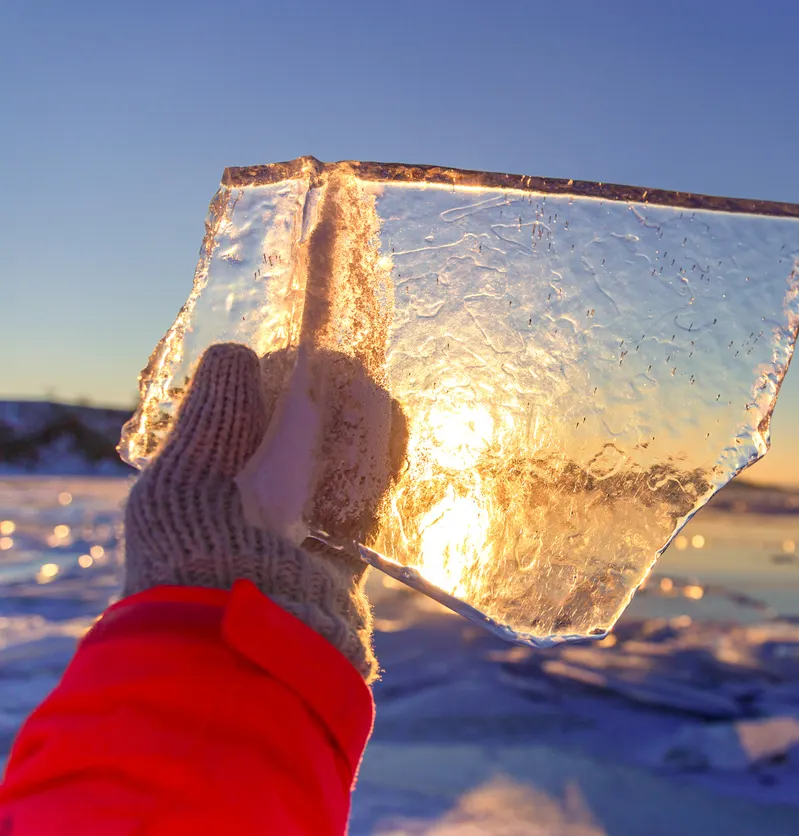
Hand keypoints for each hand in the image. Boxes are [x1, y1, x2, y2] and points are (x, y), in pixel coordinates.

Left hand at [124, 343, 405, 680]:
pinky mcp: (338, 567)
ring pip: (332, 474)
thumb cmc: (195, 552)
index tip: (301, 354)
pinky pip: (363, 509)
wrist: (239, 642)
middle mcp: (246, 518)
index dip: (272, 387)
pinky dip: (380, 469)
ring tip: (374, 390)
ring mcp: (294, 543)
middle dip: (324, 407)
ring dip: (356, 433)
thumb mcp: (186, 471)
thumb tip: (236, 352)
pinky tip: (393, 430)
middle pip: (293, 447)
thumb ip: (214, 411)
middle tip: (349, 368)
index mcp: (199, 495)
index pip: (238, 426)